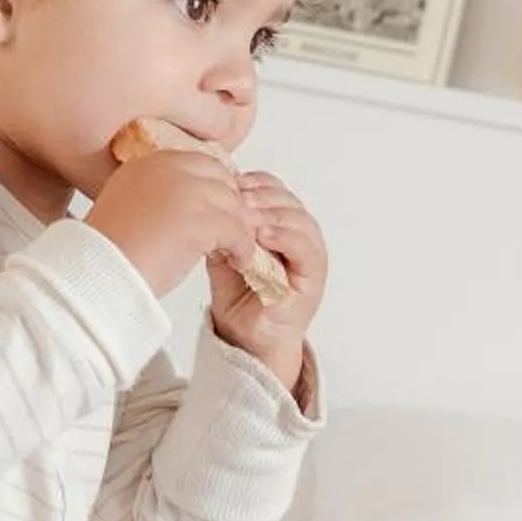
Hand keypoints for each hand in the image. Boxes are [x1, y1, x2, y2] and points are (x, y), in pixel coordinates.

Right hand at [86, 146, 254, 300]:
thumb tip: (190, 206)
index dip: (214, 188)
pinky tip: (238, 261)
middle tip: (235, 231)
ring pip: (234, 205)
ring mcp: (187, 191)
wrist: (96, 273)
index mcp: (148, 162)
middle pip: (221, 180)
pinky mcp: (201, 219)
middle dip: (232, 205)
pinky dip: (242, 247)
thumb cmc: (108, 252)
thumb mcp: (129, 206)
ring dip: (240, 229)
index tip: (220, 211)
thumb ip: (158, 195)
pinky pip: (238, 230)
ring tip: (237, 250)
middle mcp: (168, 168)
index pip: (200, 163)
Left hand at [207, 171, 324, 395]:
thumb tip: (208, 200)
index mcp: (278, 224)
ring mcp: (309, 253)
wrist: (248, 339)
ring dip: (272, 212)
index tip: (228, 181)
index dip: (252, 182)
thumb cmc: (239, 296)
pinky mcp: (313, 275)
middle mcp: (298, 234)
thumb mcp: (223, 253)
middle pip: (286, 199)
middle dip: (260, 194)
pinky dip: (285, 236)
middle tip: (236, 194)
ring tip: (246, 213)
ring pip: (299, 218)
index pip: (272, 189)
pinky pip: (305, 247)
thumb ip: (222, 228)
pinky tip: (263, 235)